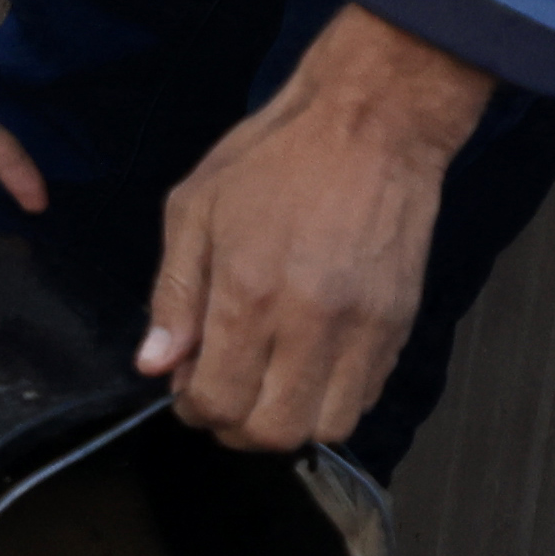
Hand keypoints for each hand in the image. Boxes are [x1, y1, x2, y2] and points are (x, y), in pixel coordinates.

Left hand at [142, 5, 492, 450]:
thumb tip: (155, 364)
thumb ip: (173, 294)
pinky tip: (310, 362)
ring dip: (292, 419)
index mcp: (248, 294)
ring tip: (271, 382)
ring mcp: (362, 328)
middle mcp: (309, 322)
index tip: (190, 387)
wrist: (372, 123)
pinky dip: (333, 397)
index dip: (194, 409)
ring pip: (327, 427)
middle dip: (238, 427)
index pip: (218, 402)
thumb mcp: (194, 209)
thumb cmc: (275, 157)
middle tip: (227, 392)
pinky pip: (367, 396)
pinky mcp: (399, 323)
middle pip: (273, 432)